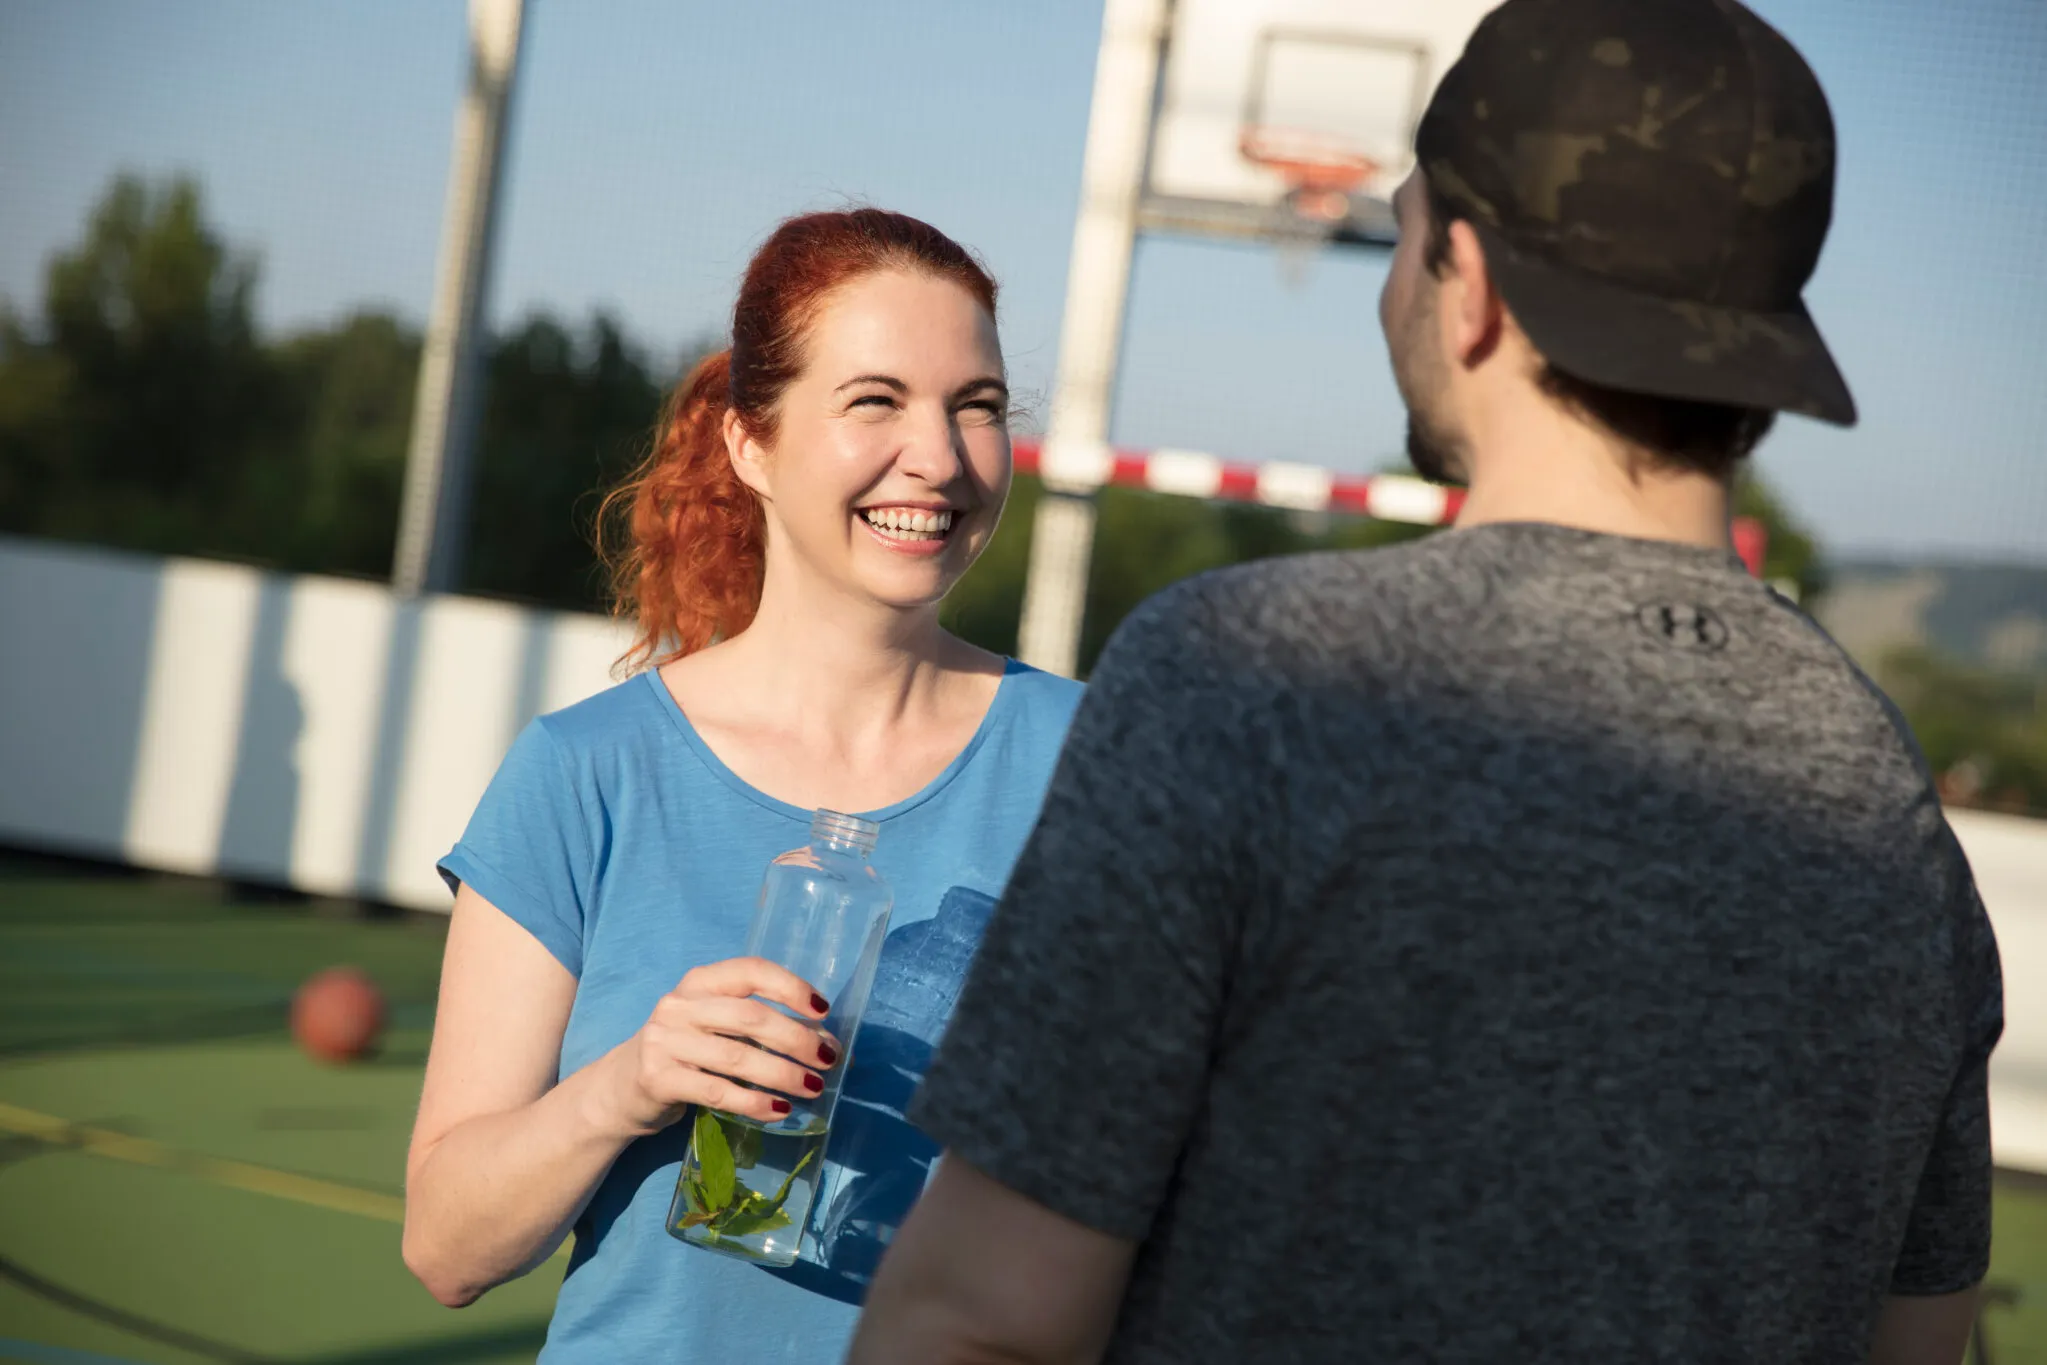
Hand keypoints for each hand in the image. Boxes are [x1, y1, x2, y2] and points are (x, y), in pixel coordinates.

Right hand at [602, 957, 839, 1135]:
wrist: (620, 1088)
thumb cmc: (685, 1052)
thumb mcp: (717, 1029)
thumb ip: (766, 1030)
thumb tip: (831, 1046)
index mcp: (700, 982)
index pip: (750, 971)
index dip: (791, 987)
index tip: (823, 1010)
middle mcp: (679, 1004)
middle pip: (750, 1017)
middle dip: (796, 1039)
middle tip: (828, 1060)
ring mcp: (665, 1040)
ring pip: (737, 1057)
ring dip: (783, 1074)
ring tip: (812, 1088)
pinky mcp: (658, 1078)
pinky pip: (718, 1091)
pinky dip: (754, 1103)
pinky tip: (779, 1110)